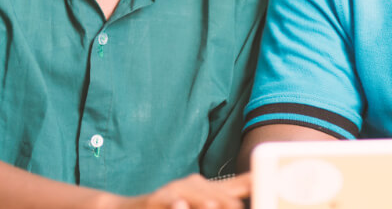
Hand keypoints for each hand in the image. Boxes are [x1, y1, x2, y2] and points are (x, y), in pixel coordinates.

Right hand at [110, 173, 250, 208]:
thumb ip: (224, 199)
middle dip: (229, 202)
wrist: (130, 208)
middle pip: (218, 193)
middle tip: (238, 207)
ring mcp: (173, 190)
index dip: (253, 185)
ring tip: (214, 206)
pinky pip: (167, 201)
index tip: (261, 187)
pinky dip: (174, 204)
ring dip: (205, 201)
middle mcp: (193, 185)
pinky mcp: (154, 200)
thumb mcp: (202, 202)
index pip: (237, 185)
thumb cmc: (170, 207)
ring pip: (193, 195)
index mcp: (208, 189)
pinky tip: (180, 206)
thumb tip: (238, 203)